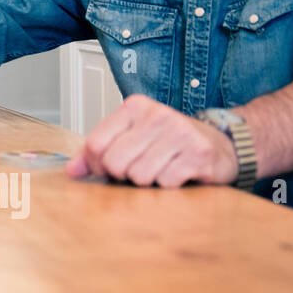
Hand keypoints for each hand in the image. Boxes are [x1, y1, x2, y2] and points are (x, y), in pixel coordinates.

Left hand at [66, 94, 239, 186]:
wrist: (221, 144)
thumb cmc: (169, 142)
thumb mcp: (131, 138)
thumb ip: (97, 152)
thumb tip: (72, 171)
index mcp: (134, 107)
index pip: (95, 144)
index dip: (96, 165)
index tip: (106, 169)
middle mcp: (157, 115)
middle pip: (114, 163)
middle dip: (122, 175)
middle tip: (138, 169)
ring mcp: (180, 133)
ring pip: (138, 176)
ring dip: (147, 181)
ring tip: (160, 169)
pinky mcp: (199, 154)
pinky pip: (165, 183)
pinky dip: (168, 185)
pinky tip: (178, 173)